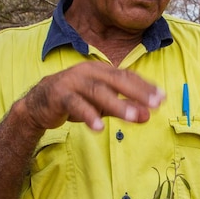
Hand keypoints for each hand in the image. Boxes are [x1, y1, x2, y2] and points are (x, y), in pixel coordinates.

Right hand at [19, 61, 164, 130]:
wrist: (38, 104)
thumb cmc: (74, 100)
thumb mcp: (101, 105)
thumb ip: (123, 109)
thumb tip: (147, 116)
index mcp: (101, 70)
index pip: (127, 76)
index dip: (145, 86)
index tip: (162, 98)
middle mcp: (88, 71)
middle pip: (116, 80)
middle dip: (137, 92)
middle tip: (155, 105)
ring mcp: (73, 81)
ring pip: (98, 91)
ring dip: (117, 104)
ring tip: (133, 117)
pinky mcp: (59, 94)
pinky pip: (76, 104)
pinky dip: (88, 115)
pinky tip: (99, 127)